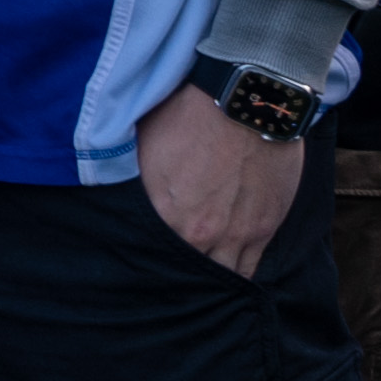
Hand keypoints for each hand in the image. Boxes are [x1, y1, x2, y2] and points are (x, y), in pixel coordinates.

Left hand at [138, 81, 312, 275]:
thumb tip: (115, 194)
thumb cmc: (188, 117)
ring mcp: (236, 235)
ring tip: (202, 276)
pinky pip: (251, 268)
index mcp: (163, 218)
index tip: (144, 265)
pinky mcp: (265, 229)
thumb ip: (134, 184)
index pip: (150, 260)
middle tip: (173, 274)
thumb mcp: (142, 147)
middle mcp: (199, 235)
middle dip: (179, 275)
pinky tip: (229, 271)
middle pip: (186, 274)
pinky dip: (239, 272)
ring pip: (222, 277)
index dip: (147, 264)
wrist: (246, 103)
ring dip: (211, 276)